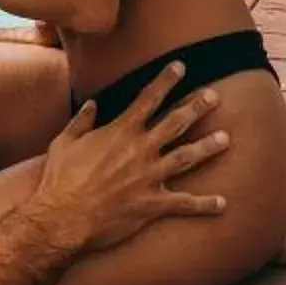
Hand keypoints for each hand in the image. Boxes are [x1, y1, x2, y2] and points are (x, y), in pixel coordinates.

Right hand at [24, 63, 230, 252]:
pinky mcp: (152, 204)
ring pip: (186, 157)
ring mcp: (149, 177)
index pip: (148, 98)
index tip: (181, 67)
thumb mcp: (64, 143)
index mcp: (120, 131)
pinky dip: (205, 204)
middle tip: (215, 96)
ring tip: (226, 139)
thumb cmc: (59, 180)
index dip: (166, 81)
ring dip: (208, 147)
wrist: (61, 217)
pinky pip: (184, 203)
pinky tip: (223, 203)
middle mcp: (140, 150)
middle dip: (197, 107)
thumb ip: (80, 122)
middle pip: (176, 122)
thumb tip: (92, 105)